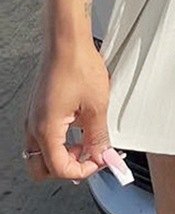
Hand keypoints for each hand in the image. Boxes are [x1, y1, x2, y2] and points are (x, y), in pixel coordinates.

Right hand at [23, 41, 110, 182]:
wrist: (66, 42)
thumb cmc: (77, 66)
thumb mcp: (97, 107)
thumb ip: (99, 137)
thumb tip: (102, 155)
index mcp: (46, 129)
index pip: (60, 169)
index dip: (84, 171)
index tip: (100, 161)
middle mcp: (34, 126)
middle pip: (42, 168)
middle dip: (68, 168)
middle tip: (90, 157)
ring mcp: (33, 117)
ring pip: (41, 152)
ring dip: (64, 154)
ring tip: (87, 142)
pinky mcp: (38, 108)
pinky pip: (44, 136)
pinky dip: (60, 140)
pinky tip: (79, 127)